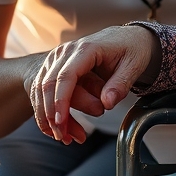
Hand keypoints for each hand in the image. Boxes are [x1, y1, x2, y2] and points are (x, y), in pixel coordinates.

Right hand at [25, 25, 155, 143]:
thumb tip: (106, 103)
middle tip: (64, 137)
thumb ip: (120, 84)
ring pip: (42, 90)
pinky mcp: (54, 68)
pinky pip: (44, 92)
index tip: (61, 122)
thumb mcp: (133, 65)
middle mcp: (66, 52)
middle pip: (49, 84)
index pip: (66, 76)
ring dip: (49, 117)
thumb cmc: (130, 50)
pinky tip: (62, 129)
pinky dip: (48, 113)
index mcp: (86, 48)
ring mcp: (57, 59)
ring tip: (67, 138)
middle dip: (52, 114)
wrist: (126, 37)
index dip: (61, 100)